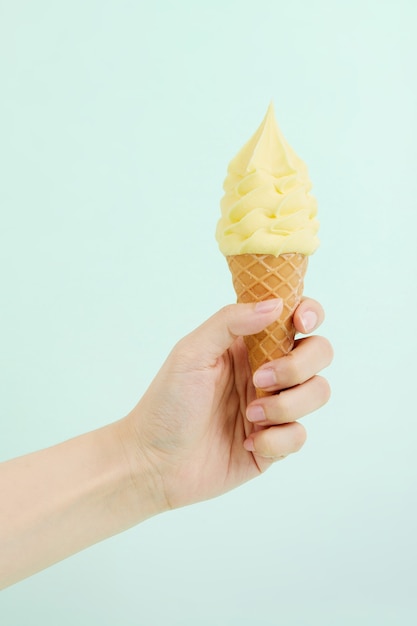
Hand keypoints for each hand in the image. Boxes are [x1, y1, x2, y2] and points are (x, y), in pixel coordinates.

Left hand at [125, 298, 332, 511]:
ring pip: (318, 392)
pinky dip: (277, 440)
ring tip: (250, 415)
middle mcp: (267, 370)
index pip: (295, 318)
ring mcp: (274, 407)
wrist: (154, 463)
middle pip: (319, 352)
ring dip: (287, 404)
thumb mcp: (191, 353)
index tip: (299, 325)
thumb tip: (276, 303)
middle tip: (260, 378)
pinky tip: (247, 443)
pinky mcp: (276, 443)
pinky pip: (300, 435)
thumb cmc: (167, 403)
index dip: (309, 314)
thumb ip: (230, 321)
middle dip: (298, 366)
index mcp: (249, 344)